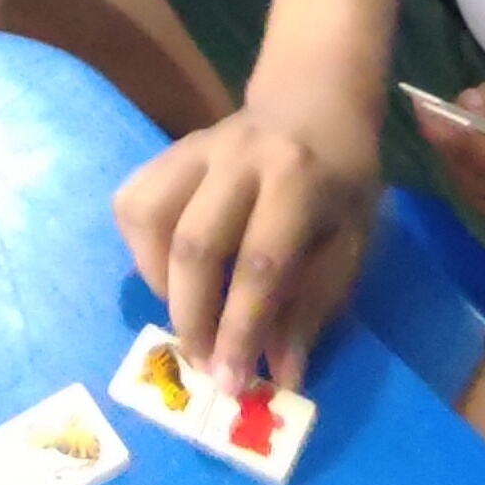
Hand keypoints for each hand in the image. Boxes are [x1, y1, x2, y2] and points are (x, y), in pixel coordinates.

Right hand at [110, 80, 381, 393]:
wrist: (315, 101)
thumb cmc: (341, 181)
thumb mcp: (350, 243)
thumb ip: (312, 307)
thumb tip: (281, 376)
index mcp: (298, 178)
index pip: (260, 264)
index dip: (242, 330)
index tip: (233, 382)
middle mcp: (241, 156)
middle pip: (195, 246)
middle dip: (193, 319)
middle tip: (204, 366)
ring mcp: (197, 148)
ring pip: (149, 219)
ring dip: (158, 283)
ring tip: (186, 317)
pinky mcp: (169, 151)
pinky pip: (134, 202)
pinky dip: (140, 248)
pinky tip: (168, 271)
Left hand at [415, 76, 484, 243]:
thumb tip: (469, 103)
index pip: (465, 148)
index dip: (436, 125)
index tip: (417, 103)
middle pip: (463, 177)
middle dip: (447, 146)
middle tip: (440, 115)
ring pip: (474, 198)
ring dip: (460, 168)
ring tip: (460, 136)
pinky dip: (480, 186)